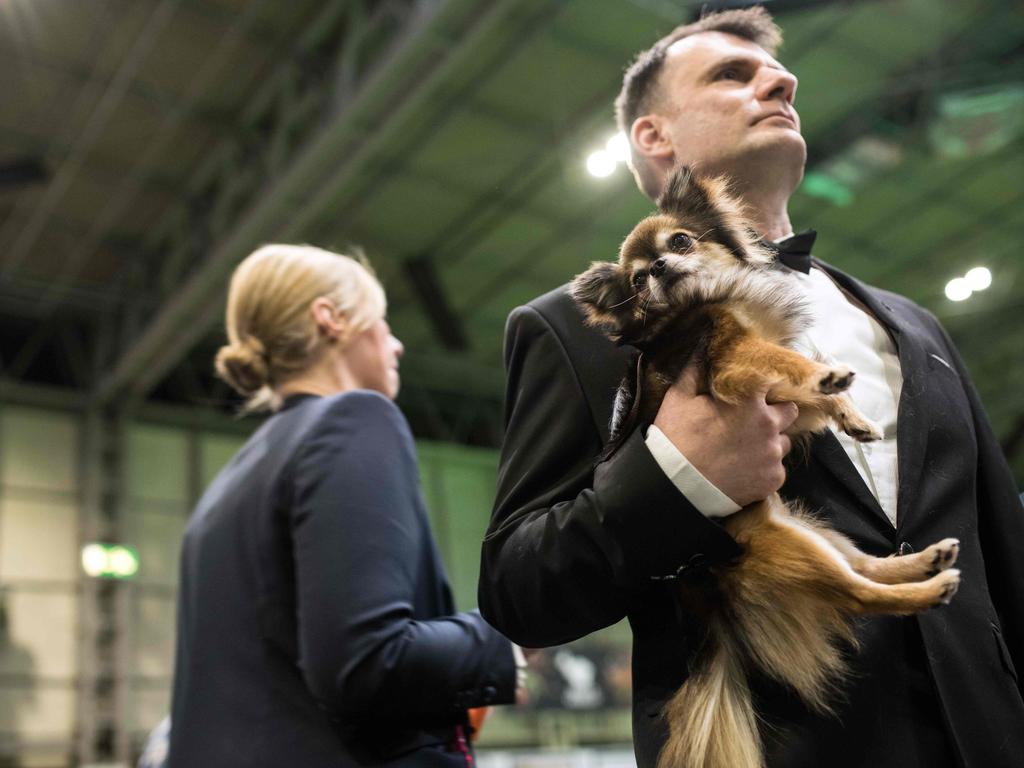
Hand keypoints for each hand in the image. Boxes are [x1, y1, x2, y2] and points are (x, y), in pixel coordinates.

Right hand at [653, 364, 797, 506]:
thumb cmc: (676, 437)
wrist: (675, 486)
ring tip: (745, 449)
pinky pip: (776, 469)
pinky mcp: (773, 480)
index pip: (775, 381)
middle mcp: (769, 425)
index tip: (756, 389)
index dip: (765, 384)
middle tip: (752, 420)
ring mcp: (773, 455)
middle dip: (775, 413)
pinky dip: (764, 468)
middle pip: (789, 411)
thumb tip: (705, 342)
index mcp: (750, 400)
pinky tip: (743, 469)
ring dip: (770, 442)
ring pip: (783, 442)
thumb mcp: (680, 397)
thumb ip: (697, 368)